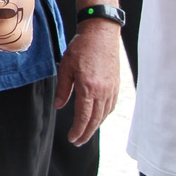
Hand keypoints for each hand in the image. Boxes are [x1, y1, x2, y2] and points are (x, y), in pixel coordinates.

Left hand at [53, 19, 121, 145]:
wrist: (101, 34)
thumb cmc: (82, 48)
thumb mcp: (66, 67)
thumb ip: (63, 89)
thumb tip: (59, 106)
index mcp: (89, 87)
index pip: (84, 117)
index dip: (78, 130)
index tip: (72, 138)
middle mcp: (103, 91)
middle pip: (95, 120)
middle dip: (86, 133)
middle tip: (78, 141)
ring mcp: (112, 89)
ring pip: (104, 114)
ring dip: (95, 126)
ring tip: (86, 132)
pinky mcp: (116, 85)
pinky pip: (111, 106)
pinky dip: (103, 115)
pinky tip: (97, 117)